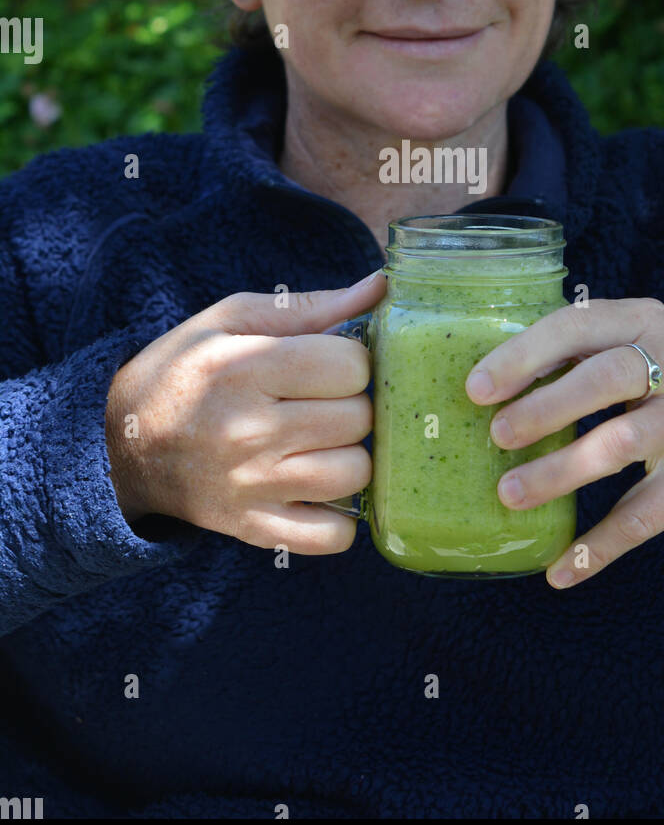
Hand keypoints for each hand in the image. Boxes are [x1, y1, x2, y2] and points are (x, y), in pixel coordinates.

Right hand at [105, 272, 386, 552]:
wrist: (121, 445)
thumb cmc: (184, 371)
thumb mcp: (232, 320)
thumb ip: (312, 306)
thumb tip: (381, 287)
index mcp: (244, 368)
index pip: (350, 366)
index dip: (350, 360)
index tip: (330, 363)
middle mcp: (248, 430)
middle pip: (357, 418)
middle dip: (352, 404)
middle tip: (324, 402)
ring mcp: (252, 486)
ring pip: (354, 474)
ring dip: (349, 455)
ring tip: (322, 442)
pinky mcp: (252, 529)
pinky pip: (332, 537)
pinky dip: (340, 519)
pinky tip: (321, 490)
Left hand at [464, 297, 663, 589]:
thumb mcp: (644, 337)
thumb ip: (585, 351)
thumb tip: (494, 382)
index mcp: (643, 321)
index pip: (577, 327)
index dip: (524, 356)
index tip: (477, 388)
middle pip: (602, 380)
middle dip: (543, 408)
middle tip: (496, 435)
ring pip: (620, 444)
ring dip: (561, 470)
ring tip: (510, 494)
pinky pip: (646, 514)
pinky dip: (601, 547)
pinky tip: (561, 571)